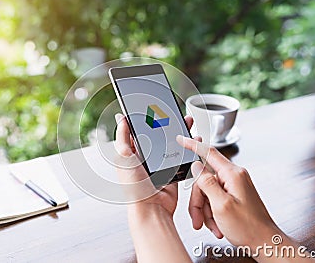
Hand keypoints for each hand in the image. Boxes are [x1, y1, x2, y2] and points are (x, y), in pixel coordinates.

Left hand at [115, 113, 194, 262]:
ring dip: (179, 132)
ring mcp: (160, 164)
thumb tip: (121, 120)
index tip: (151, 107)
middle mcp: (146, 158)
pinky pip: (181, 156)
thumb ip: (122, 137)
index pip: (138, 131)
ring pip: (171, 143)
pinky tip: (193, 139)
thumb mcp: (123, 157)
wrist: (152, 207)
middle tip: (173, 112)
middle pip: (157, 135)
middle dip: (166, 123)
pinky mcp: (172, 171)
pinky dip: (188, 148)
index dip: (144, 119)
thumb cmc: (135, 186)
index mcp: (132, 153)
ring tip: (186, 121)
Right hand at [176, 135, 277, 247]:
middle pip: (204, 180)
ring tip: (212, 225)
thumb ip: (207, 183)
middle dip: (199, 201)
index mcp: (232, 174)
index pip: (209, 152)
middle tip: (198, 218)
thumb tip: (196, 166)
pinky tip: (217, 224)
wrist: (265, 243)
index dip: (193, 145)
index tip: (182, 139)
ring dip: (206, 210)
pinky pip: (215, 198)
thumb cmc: (249, 227)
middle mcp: (234, 177)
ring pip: (207, 192)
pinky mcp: (234, 195)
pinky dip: (212, 212)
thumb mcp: (221, 205)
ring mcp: (234, 186)